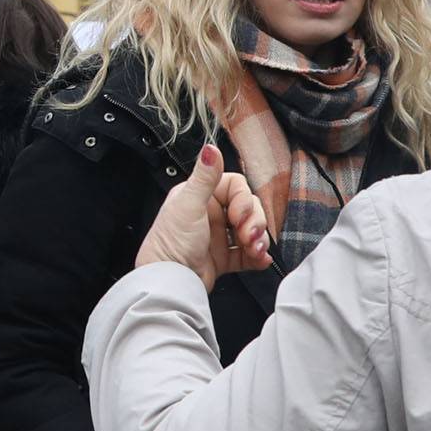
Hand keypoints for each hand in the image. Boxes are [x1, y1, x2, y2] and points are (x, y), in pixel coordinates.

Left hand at [135, 143, 271, 291]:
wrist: (170, 284)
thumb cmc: (172, 242)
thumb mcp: (189, 205)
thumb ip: (204, 177)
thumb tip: (210, 146)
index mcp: (200, 196)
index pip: (235, 187)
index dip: (244, 200)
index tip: (240, 216)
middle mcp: (209, 213)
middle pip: (247, 208)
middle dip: (254, 222)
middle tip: (249, 237)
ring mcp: (216, 237)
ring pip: (250, 230)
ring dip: (258, 239)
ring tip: (255, 250)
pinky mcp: (221, 259)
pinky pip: (246, 254)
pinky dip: (256, 256)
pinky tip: (260, 260)